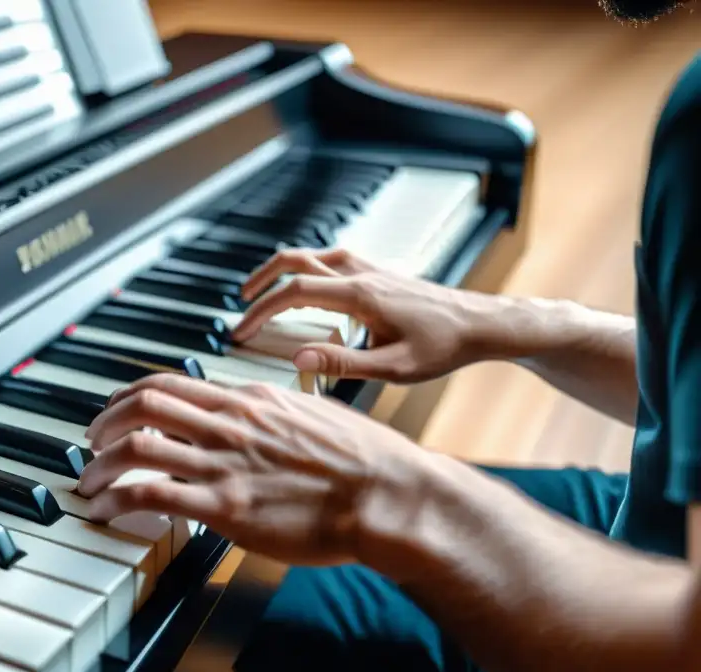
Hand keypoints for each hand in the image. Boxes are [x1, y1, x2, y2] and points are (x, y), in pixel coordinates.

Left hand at [77, 373, 443, 568]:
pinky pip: (150, 493)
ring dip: (100, 463)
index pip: (172, 383)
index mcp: (250, 399)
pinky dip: (115, 500)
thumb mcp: (314, 416)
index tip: (116, 412)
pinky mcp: (224, 504)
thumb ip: (276, 412)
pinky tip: (104, 511)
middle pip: (143, 402)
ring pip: (136, 444)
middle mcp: (230, 422)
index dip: (131, 396)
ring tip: (89, 482)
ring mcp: (224, 461)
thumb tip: (260, 410)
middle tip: (92, 442)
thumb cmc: (364, 461)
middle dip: (104, 422)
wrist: (389, 494)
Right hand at [233, 247, 501, 382]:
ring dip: (281, 270)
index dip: (261, 311)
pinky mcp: (378, 272)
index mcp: (359, 296)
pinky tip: (307, 289)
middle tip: (241, 304)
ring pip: (312, 254)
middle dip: (260, 279)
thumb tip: (298, 359)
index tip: (243, 332)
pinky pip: (330, 259)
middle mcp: (361, 273)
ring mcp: (370, 268)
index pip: (293, 292)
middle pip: (294, 260)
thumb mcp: (393, 367)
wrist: (480, 324)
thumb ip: (342, 364)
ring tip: (264, 294)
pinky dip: (305, 269)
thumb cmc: (443, 347)